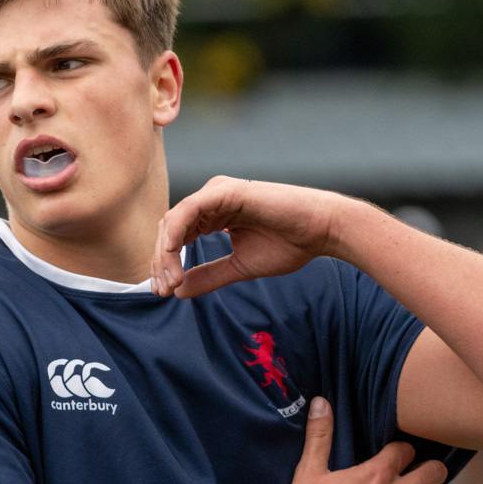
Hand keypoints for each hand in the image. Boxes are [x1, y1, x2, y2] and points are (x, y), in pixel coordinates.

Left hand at [151, 176, 344, 297]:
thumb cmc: (289, 244)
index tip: (163, 292)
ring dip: (167, 253)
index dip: (165, 264)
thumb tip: (177, 292)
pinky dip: (177, 231)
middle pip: (169, 229)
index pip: (175, 237)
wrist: (321, 230)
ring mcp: (216, 192)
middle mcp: (210, 200)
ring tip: (173, 281)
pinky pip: (189, 209)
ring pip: (174, 220)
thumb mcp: (240, 266)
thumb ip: (209, 275)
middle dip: (161, 262)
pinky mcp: (225, 191)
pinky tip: (174, 253)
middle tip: (163, 291)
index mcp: (212, 215)